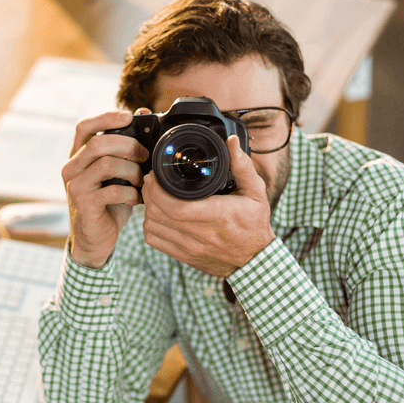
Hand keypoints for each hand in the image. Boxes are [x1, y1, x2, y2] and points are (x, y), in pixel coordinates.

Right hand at [62, 109, 150, 268]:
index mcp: (78, 156)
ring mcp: (75, 186)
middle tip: (145, 156)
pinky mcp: (84, 204)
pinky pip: (112, 190)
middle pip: (98, 143)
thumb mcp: (118, 173)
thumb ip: (126, 146)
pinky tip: (137, 199)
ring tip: (142, 181)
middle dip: (128, 145)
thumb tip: (142, 112)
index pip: (84, 126)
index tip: (129, 116)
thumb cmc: (109, 202)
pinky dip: (131, 193)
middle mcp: (71, 168)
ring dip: (132, 170)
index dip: (106, 117)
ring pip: (106, 164)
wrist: (96, 239)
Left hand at [141, 135, 274, 276]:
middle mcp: (202, 234)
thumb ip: (242, 166)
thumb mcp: (255, 192)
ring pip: (152, 227)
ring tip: (153, 195)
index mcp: (218, 216)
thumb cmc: (254, 224)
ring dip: (148, 208)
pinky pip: (154, 241)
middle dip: (149, 193)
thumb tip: (231, 142)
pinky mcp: (184, 256)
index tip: (155, 175)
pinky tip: (157, 215)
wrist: (254, 260)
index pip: (176, 206)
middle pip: (159, 214)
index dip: (157, 190)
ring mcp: (190, 248)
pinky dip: (149, 226)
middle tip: (151, 180)